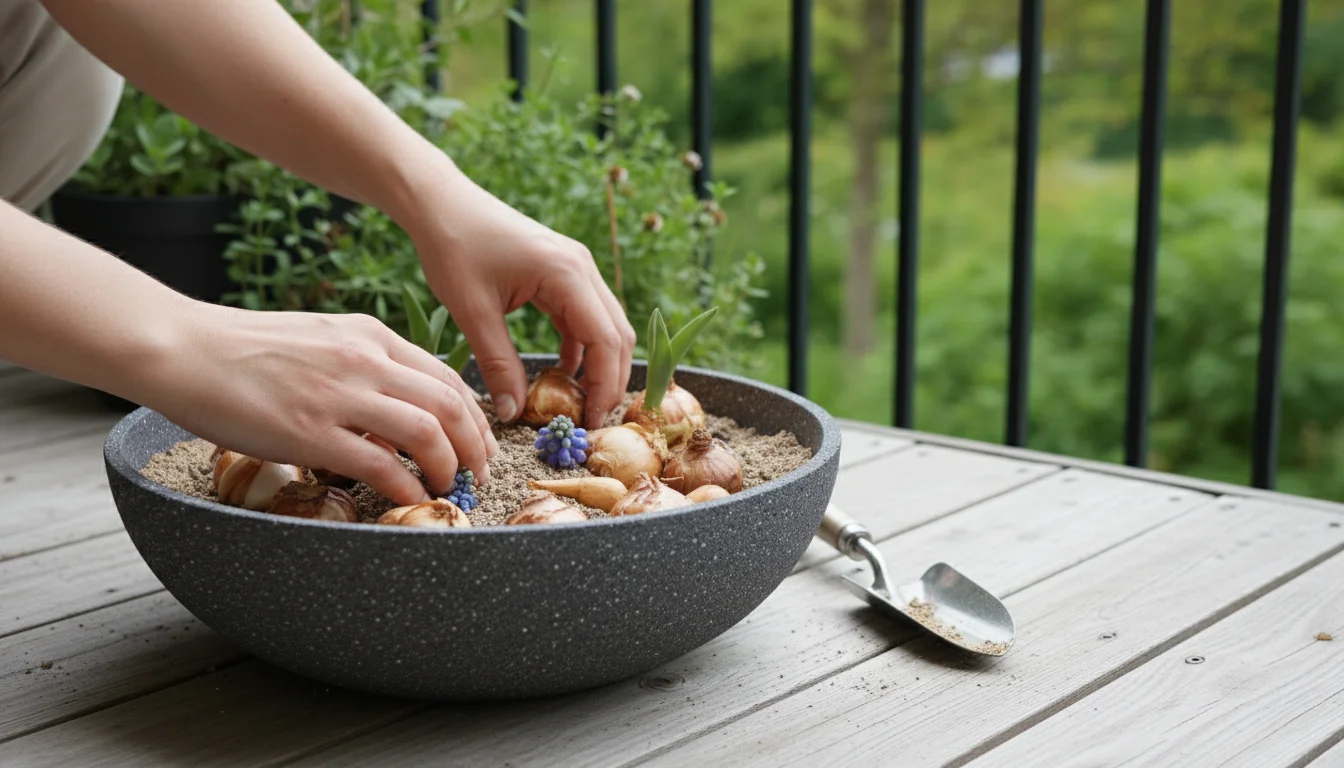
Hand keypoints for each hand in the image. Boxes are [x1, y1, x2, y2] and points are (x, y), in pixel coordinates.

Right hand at [150, 303, 497, 506]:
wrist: (184, 348)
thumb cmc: (245, 349)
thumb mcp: (321, 340)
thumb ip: (363, 366)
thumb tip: (396, 409)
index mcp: (370, 336)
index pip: (446, 376)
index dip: (474, 416)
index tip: (481, 444)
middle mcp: (365, 360)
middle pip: (450, 404)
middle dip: (475, 445)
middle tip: (480, 474)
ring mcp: (339, 395)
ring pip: (427, 432)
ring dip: (448, 466)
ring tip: (448, 488)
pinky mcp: (310, 431)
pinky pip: (380, 463)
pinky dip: (405, 485)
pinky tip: (408, 498)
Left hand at [409, 166, 636, 429]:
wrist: (440, 203)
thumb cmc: (453, 247)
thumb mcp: (472, 312)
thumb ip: (498, 365)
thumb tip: (513, 414)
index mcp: (566, 274)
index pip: (606, 340)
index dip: (606, 385)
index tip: (590, 421)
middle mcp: (582, 268)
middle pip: (617, 335)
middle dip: (610, 380)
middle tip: (590, 420)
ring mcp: (576, 267)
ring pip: (606, 326)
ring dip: (599, 364)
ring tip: (579, 402)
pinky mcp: (563, 271)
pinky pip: (586, 316)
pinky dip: (581, 346)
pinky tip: (561, 371)